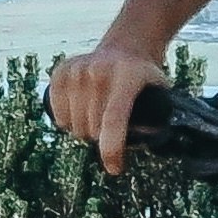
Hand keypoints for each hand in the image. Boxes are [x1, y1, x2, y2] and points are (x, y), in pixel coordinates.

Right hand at [48, 41, 171, 174]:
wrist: (126, 48)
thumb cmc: (143, 79)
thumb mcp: (161, 94)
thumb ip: (155, 122)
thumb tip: (139, 148)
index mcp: (127, 77)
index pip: (113, 120)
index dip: (111, 150)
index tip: (114, 169)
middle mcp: (100, 71)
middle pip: (91, 126)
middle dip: (100, 138)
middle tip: (109, 131)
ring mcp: (78, 69)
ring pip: (72, 123)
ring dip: (82, 131)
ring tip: (94, 120)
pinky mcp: (61, 70)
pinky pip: (56, 111)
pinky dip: (65, 121)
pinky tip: (76, 114)